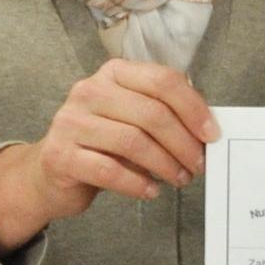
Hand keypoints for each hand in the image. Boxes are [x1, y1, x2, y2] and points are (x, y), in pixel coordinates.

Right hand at [0, 62, 221, 255]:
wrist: (53, 171)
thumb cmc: (102, 144)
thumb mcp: (132, 119)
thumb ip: (164, 115)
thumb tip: (207, 131)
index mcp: (114, 74)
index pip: (162, 81)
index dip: (193, 108)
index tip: (212, 135)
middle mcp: (89, 91)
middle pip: (151, 113)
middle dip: (183, 143)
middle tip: (198, 165)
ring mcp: (71, 122)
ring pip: (133, 142)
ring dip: (165, 165)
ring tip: (179, 179)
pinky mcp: (61, 155)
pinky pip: (109, 170)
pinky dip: (137, 184)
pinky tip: (151, 190)